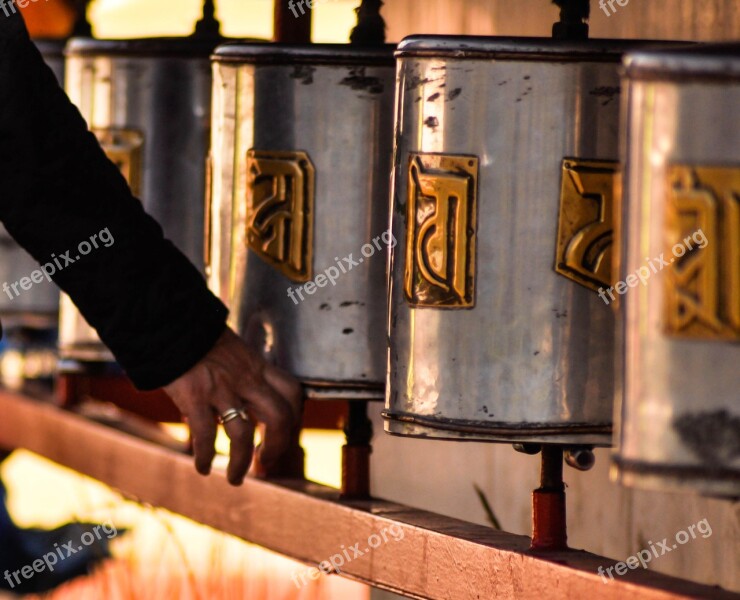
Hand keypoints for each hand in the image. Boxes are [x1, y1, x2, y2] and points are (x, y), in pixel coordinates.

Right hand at [163, 327, 301, 484]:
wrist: (166, 318)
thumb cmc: (194, 336)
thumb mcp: (230, 348)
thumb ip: (240, 370)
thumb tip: (240, 394)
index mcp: (256, 364)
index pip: (292, 392)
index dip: (294, 418)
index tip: (281, 434)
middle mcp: (245, 378)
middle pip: (280, 417)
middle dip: (277, 447)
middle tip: (264, 463)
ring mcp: (221, 388)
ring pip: (243, 434)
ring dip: (240, 463)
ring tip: (234, 479)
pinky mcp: (194, 396)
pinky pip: (206, 435)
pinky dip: (205, 457)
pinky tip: (201, 467)